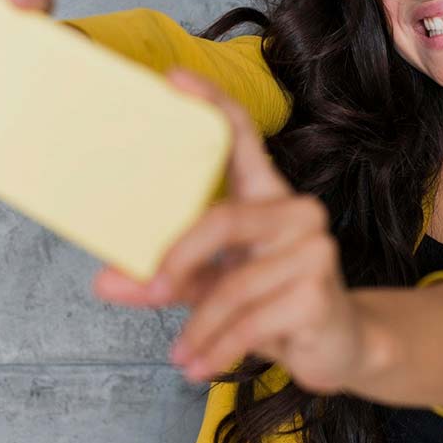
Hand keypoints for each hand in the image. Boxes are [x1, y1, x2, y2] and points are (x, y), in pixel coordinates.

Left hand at [93, 67, 368, 394]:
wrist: (338, 346)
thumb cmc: (272, 304)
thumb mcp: (213, 288)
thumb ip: (165, 279)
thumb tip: (104, 281)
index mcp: (267, 195)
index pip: (242, 136)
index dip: (212, 103)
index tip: (173, 79)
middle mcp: (296, 210)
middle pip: (224, 219)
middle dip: (177, 261)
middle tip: (149, 290)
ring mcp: (315, 246)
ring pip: (234, 284)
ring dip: (199, 327)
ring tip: (180, 354)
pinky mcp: (321, 289)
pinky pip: (253, 319)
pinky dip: (219, 349)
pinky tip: (200, 364)